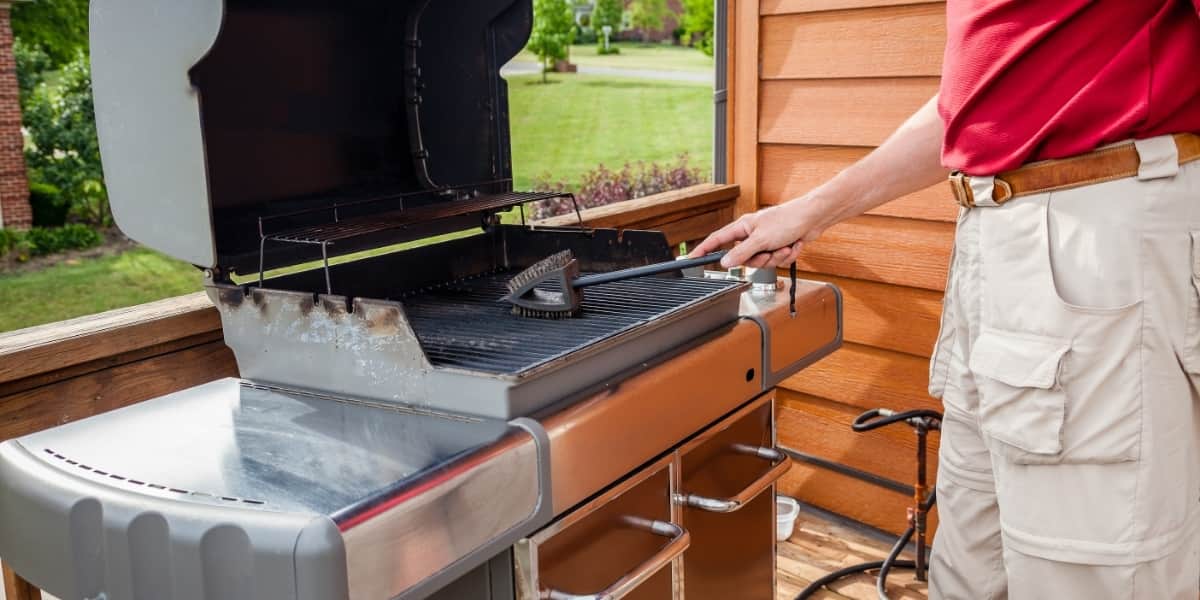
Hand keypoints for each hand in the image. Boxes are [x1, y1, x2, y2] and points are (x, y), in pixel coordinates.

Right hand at [688, 200, 826, 268]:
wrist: (813, 218)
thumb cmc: (788, 220)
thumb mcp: (760, 240)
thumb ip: (741, 253)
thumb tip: (724, 262)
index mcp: (742, 227)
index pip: (717, 240)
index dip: (703, 250)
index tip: (692, 259)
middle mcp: (752, 235)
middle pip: (744, 259)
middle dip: (760, 260)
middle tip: (768, 252)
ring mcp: (765, 242)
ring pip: (762, 263)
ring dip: (776, 258)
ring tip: (784, 246)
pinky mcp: (778, 247)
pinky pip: (776, 261)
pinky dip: (786, 256)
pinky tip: (793, 245)